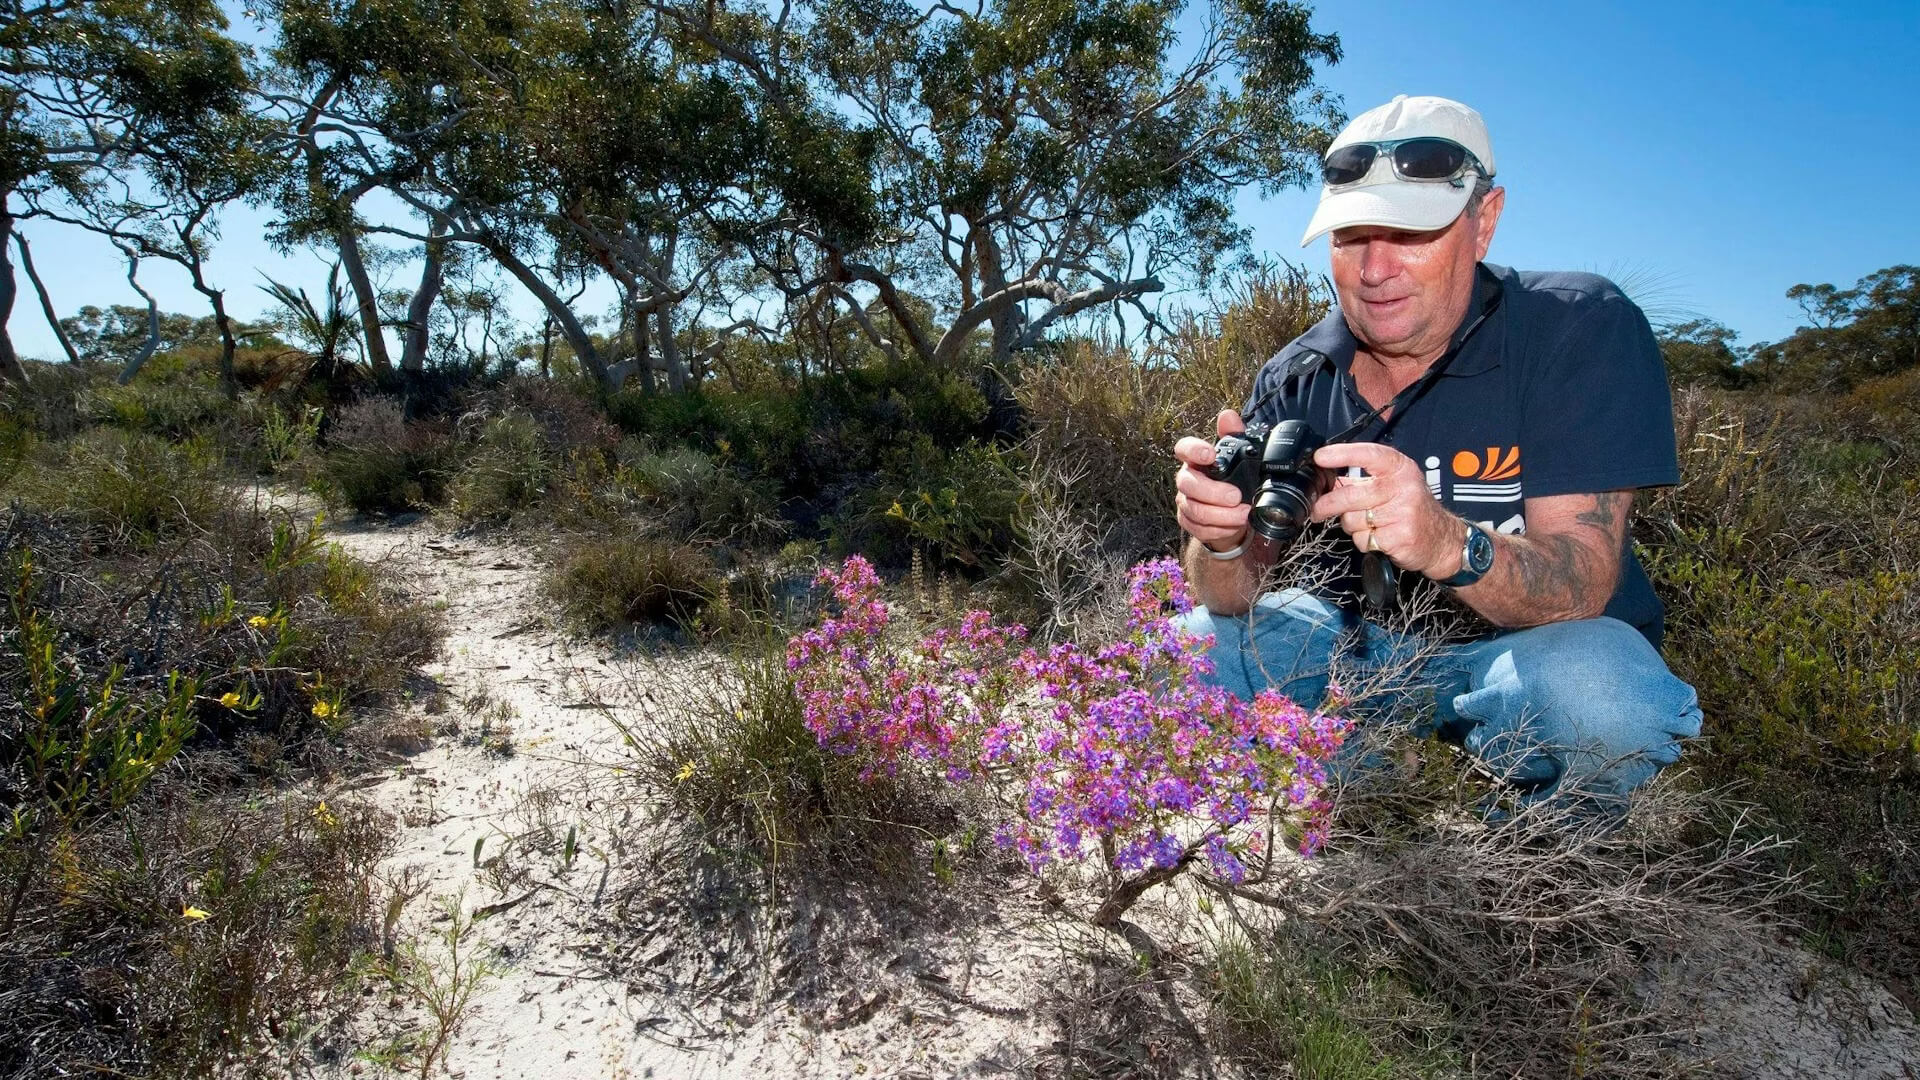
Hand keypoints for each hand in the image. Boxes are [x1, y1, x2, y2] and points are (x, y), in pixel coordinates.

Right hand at [1174, 409, 1251, 549]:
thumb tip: (1227, 415)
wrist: (1235, 511)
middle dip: (1213, 492)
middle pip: (1188, 484)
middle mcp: (1187, 479)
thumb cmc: (1234, 479)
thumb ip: (1234, 434)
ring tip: (1243, 514)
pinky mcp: (1188, 522)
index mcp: (1196, 460)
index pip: (1184, 449)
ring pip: (1194, 509)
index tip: (1210, 455)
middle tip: (1236, 497)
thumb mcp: (1239, 455)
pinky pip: (1198, 528)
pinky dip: (1219, 529)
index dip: (1194, 450)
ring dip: (1221, 515)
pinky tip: (1234, 526)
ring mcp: (1185, 502)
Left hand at [1311, 442, 1463, 577]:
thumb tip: (1329, 481)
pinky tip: (1379, 538)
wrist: (1443, 540)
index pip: (1369, 454)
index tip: (1320, 457)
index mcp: (1400, 469)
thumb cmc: (1412, 510)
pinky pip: (1364, 539)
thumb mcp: (1395, 486)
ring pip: (1354, 519)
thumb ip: (1366, 480)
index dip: (1342, 454)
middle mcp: (1403, 487)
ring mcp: (1403, 512)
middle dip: (1328, 504)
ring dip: (1352, 527)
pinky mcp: (1400, 536)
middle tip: (1318, 510)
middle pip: (1351, 494)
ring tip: (1369, 525)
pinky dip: (1364, 542)